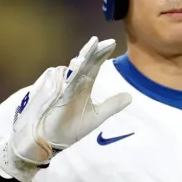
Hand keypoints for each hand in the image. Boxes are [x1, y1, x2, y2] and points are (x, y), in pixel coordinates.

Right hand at [0, 36, 131, 181]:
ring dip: (84, 58)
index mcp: (83, 85)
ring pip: (75, 69)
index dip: (101, 54)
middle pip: (85, 63)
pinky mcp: (56, 95)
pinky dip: (72, 74)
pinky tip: (78, 65)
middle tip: (104, 41)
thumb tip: (130, 96)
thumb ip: (112, 105)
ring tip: (93, 46)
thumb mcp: (97, 116)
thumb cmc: (70, 127)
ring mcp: (64, 87)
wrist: (51, 141)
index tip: (112, 43)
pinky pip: (65, 83)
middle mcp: (74, 83)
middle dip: (94, 51)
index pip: (94, 66)